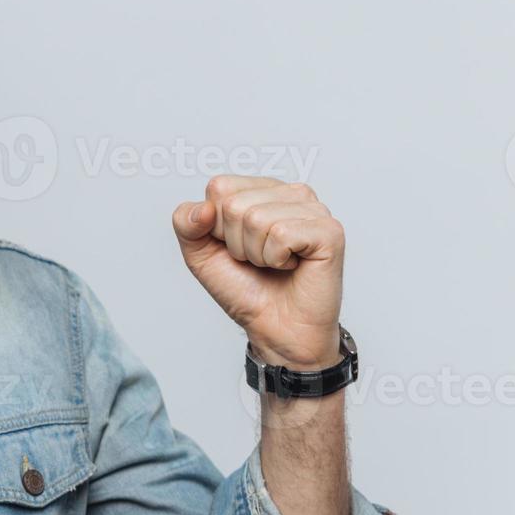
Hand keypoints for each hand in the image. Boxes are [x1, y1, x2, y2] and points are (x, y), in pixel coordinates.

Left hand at [172, 175, 343, 367]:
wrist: (274, 328)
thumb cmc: (244, 288)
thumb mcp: (200, 253)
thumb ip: (185, 222)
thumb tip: (203, 208)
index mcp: (261, 190)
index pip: (220, 187)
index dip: (216, 226)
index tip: (235, 246)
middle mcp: (290, 193)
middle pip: (235, 204)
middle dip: (235, 243)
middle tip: (257, 260)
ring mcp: (313, 209)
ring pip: (256, 218)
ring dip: (256, 254)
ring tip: (274, 264)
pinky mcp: (329, 231)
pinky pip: (281, 234)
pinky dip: (276, 259)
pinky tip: (291, 266)